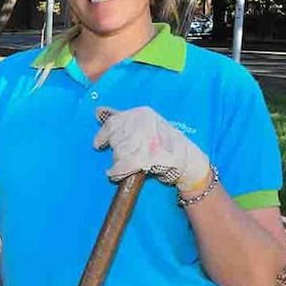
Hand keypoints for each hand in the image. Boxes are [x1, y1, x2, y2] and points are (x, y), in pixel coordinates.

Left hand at [93, 106, 210, 192]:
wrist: (187, 160)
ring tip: (125, 165)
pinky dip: (116, 172)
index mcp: (142, 114)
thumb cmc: (163, 142)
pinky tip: (115, 174)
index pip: (113, 122)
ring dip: (118, 163)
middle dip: (116, 151)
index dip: (103, 135)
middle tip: (124, 157)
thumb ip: (121, 117)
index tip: (98, 144)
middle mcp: (144, 124)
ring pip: (118, 153)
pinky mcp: (148, 158)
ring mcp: (147, 140)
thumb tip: (98, 111)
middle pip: (116, 139)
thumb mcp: (144, 124)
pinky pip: (122, 165)